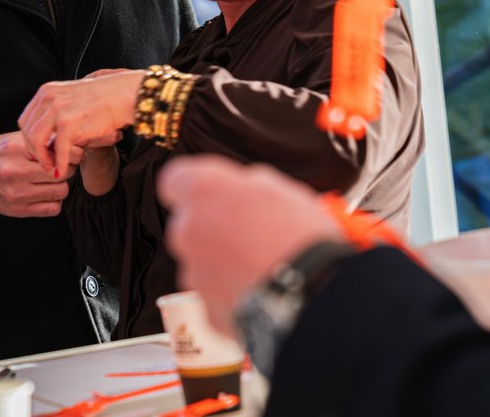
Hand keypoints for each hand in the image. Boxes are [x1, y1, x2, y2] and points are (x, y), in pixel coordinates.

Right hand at [0, 132, 70, 217]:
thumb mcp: (14, 140)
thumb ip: (40, 141)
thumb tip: (70, 143)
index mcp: (15, 149)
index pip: (57, 153)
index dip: (69, 153)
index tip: (70, 152)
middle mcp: (15, 172)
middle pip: (61, 173)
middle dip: (67, 168)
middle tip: (63, 165)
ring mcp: (16, 194)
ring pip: (61, 192)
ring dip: (61, 185)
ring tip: (52, 179)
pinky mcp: (18, 210)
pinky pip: (53, 209)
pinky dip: (54, 201)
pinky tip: (45, 193)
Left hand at [18, 69, 143, 176]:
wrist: (125, 96)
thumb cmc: (105, 99)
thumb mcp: (72, 98)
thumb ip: (57, 111)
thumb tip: (47, 135)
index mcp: (46, 91)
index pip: (26, 120)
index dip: (29, 139)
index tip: (40, 151)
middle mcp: (47, 98)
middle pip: (27, 131)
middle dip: (34, 151)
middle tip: (46, 163)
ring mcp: (57, 110)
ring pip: (36, 142)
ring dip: (43, 159)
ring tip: (53, 168)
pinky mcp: (69, 124)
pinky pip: (58, 150)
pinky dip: (59, 165)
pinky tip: (63, 172)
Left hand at [156, 155, 342, 334]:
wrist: (314, 296)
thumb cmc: (300, 239)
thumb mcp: (280, 188)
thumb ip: (245, 184)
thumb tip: (242, 188)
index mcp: (203, 192)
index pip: (175, 179)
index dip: (195, 187)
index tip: (213, 194)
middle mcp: (188, 230)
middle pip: (190, 225)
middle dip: (214, 228)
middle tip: (252, 234)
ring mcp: (194, 273)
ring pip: (203, 262)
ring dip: (225, 263)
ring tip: (265, 266)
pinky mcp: (207, 309)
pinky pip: (217, 296)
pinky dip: (234, 293)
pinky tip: (263, 290)